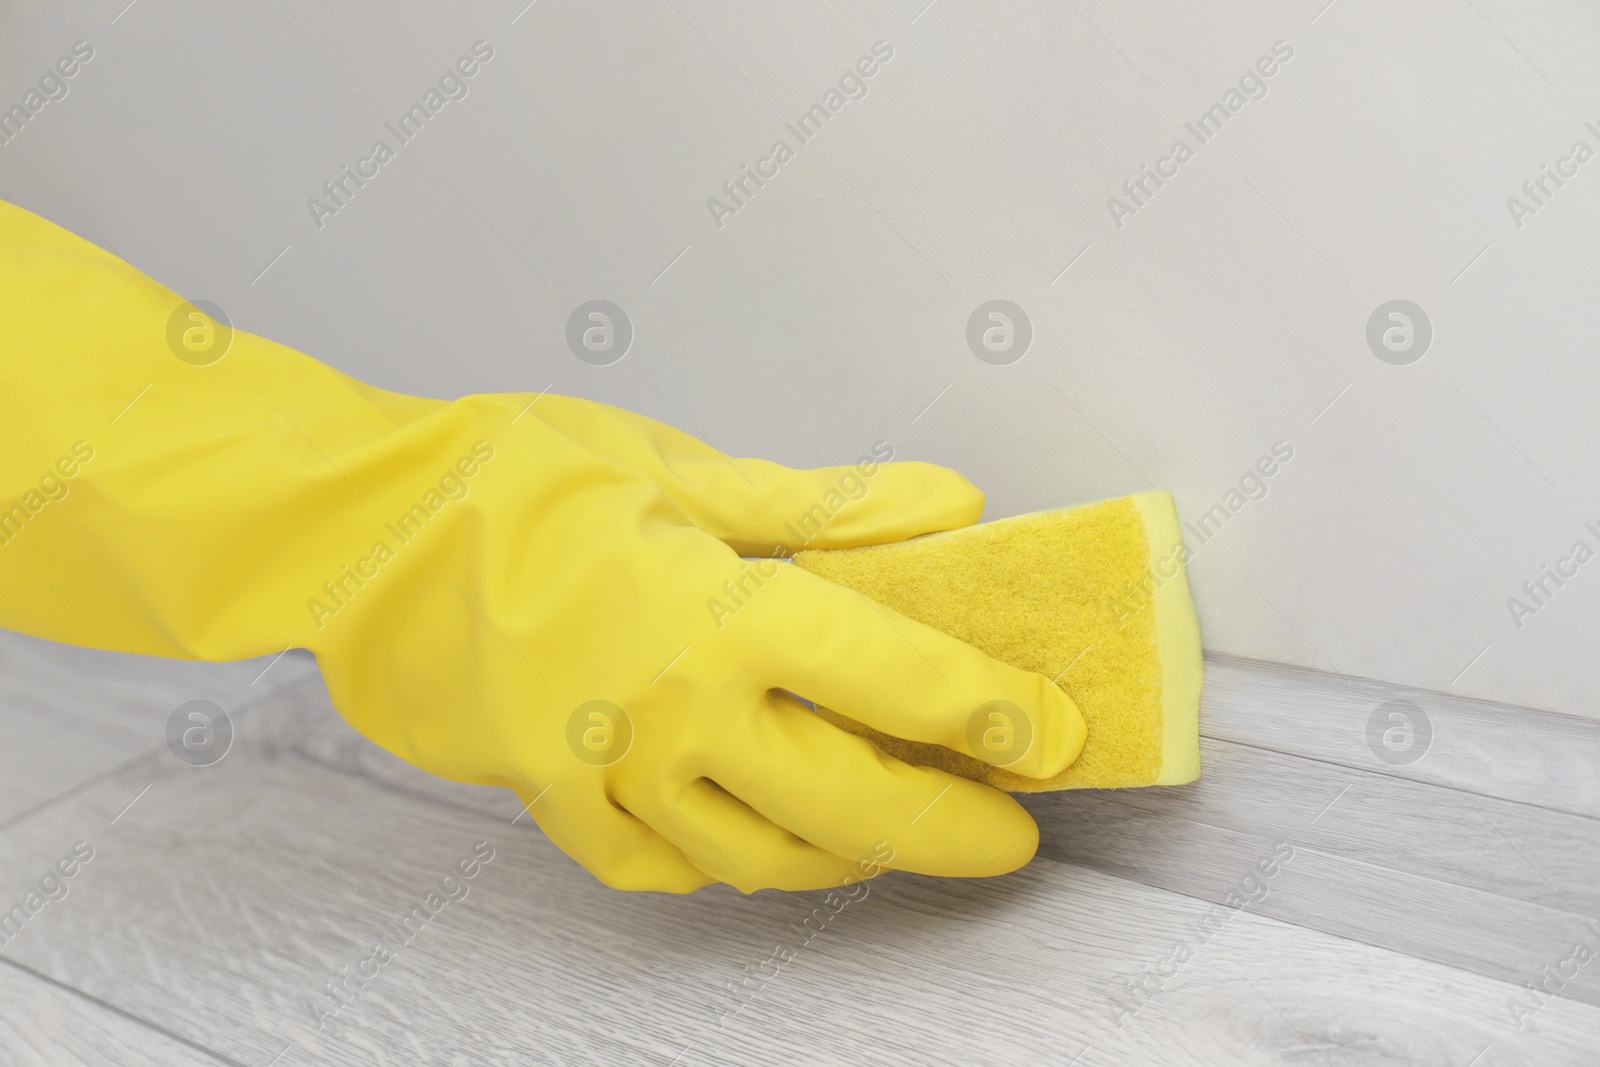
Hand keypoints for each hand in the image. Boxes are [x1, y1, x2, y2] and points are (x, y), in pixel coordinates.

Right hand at [314, 394, 1087, 891]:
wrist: (358, 532)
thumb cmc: (511, 477)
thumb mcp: (679, 467)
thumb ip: (824, 506)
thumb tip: (946, 508)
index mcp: (713, 609)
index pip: (889, 674)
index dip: (988, 711)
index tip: (1053, 737)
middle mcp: (672, 710)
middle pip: (846, 796)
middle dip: (947, 826)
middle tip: (1011, 838)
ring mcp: (609, 772)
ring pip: (760, 855)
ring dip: (849, 858)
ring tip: (900, 844)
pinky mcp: (553, 803)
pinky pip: (657, 869)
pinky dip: (724, 869)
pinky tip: (760, 851)